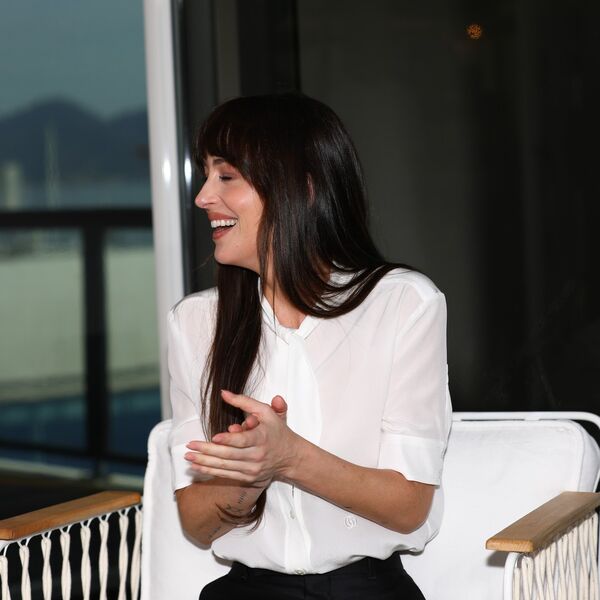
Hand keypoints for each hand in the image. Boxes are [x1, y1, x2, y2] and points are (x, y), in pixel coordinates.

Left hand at [184, 391, 298, 486]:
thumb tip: (224, 393)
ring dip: (204, 462)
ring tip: (188, 457)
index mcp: (262, 438)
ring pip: (225, 467)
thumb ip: (244, 401)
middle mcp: (257, 455)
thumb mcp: (265, 411)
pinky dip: (210, 471)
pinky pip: (226, 475)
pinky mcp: (248, 477)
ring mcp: (252, 469)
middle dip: (207, 451)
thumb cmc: (275, 430)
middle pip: (229, 455)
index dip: (228, 440)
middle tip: (190, 446)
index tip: (214, 437)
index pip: (243, 440)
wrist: (289, 456)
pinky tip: (197, 466)